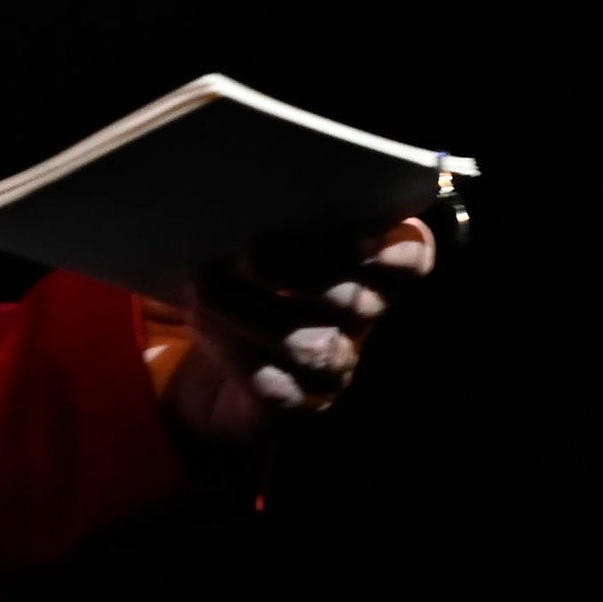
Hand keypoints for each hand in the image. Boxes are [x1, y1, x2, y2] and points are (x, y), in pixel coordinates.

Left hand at [158, 216, 436, 447]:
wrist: (191, 353)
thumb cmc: (231, 274)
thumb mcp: (249, 235)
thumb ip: (268, 215)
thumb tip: (246, 193)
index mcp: (360, 269)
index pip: (411, 262)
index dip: (395, 251)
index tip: (352, 235)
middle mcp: (357, 324)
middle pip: (358, 302)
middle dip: (299, 272)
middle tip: (247, 251)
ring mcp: (329, 370)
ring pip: (311, 346)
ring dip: (247, 308)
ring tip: (202, 283)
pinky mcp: (291, 407)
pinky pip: (271, 383)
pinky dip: (228, 346)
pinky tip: (201, 320)